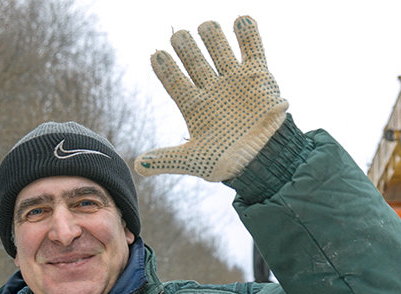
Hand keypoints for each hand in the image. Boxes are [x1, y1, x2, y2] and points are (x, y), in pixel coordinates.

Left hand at [136, 16, 287, 181]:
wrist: (264, 159)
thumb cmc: (228, 162)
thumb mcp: (194, 160)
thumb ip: (167, 159)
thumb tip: (136, 166)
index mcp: (195, 106)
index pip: (174, 81)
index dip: (165, 69)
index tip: (155, 54)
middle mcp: (212, 89)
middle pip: (194, 60)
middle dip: (185, 47)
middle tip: (178, 36)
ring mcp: (234, 80)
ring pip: (219, 50)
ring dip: (211, 36)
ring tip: (205, 26)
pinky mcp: (258, 76)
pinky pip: (252, 49)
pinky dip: (248, 34)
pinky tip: (241, 20)